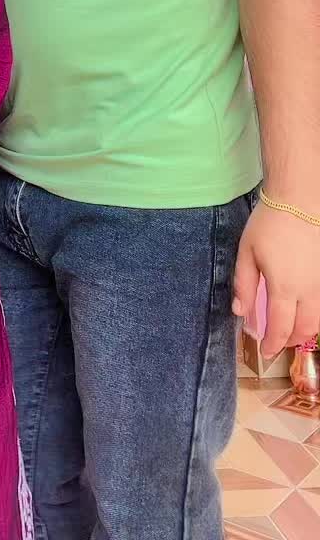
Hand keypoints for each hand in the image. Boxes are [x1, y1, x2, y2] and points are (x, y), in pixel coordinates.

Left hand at [233, 203, 319, 356]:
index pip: (280, 328)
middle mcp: (309, 290)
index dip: (272, 344)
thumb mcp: (247, 252)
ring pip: (319, 320)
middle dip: (289, 341)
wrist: (299, 198)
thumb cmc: (270, 223)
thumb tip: (240, 313)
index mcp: (284, 287)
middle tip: (277, 343)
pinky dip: (315, 314)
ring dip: (305, 330)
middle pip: (304, 330)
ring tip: (291, 329)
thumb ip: (243, 284)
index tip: (265, 352)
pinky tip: (305, 309)